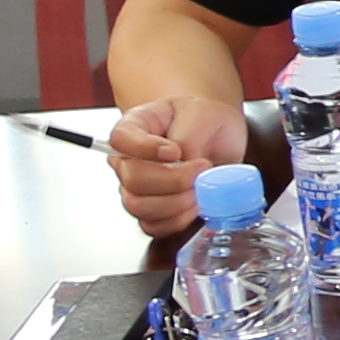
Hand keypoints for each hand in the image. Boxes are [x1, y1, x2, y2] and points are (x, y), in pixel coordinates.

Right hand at [103, 92, 247, 231]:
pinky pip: (155, 226)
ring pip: (139, 206)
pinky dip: (179, 219)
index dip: (144, 149)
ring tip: (201, 187)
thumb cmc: (204, 120)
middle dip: (171, 180)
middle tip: (200, 169)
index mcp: (134, 127)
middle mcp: (129, 160)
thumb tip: (182, 161)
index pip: (120, 140)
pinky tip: (196, 204)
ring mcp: (138, 189)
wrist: (219, 138)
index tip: (174, 151)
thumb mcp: (201, 113)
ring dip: (177, 202)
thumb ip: (188, 135)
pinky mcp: (153, 211)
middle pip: (131, 179)